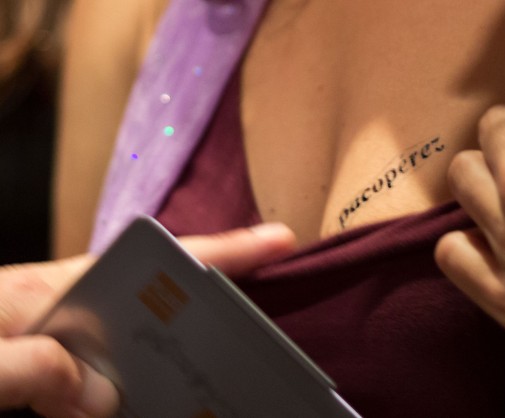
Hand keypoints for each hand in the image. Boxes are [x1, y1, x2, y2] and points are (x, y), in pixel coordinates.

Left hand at [0, 223, 294, 416]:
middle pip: (156, 295)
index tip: (278, 239)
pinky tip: (132, 404)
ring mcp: (54, 338)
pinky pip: (100, 377)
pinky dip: (125, 391)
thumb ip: (33, 364)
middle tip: (249, 335)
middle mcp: (63, 304)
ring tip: (199, 380)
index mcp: (54, 284)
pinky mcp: (42, 370)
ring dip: (164, 360)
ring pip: (130, 342)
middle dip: (206, 302)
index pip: (156, 257)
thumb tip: (99, 389)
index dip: (223, 248)